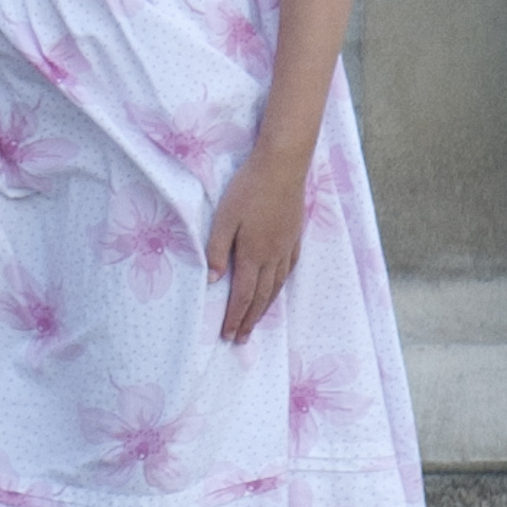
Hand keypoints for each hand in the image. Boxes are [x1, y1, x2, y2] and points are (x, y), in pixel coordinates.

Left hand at [205, 150, 307, 343]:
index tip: (228, 335)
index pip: (243, 295)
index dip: (235, 317)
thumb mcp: (224, 218)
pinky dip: (280, 287)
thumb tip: (212, 281)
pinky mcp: (294, 237)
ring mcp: (286, 247)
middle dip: (249, 320)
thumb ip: (216, 250)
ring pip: (276, 287)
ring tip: (256, 322)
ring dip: (265, 308)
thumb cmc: (248, 189)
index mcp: (253, 254)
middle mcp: (273, 257)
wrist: (283, 167)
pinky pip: (288, 271)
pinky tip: (277, 289)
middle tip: (241, 339)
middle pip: (261, 297)